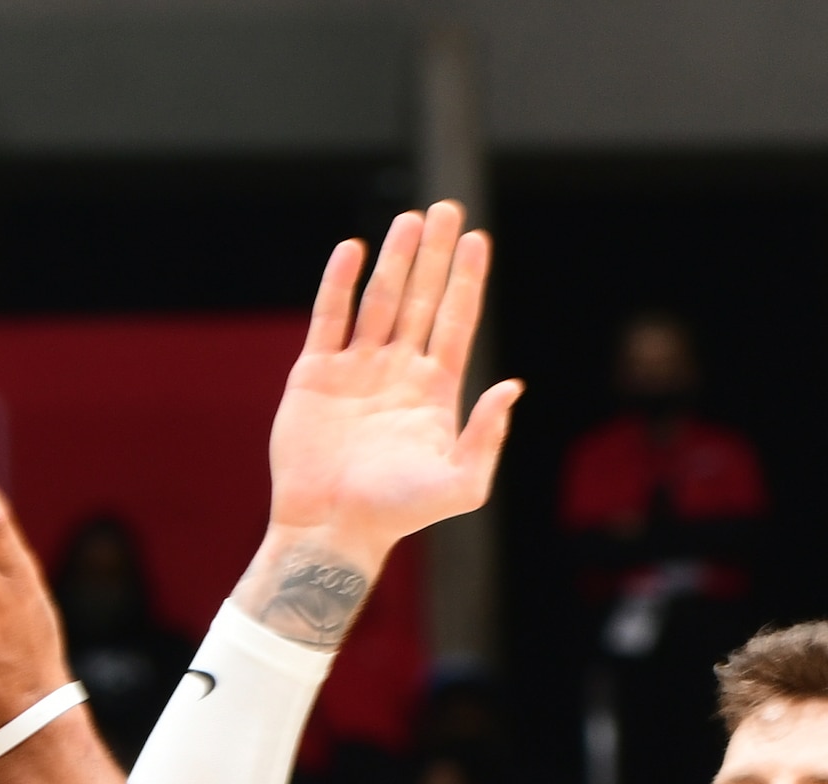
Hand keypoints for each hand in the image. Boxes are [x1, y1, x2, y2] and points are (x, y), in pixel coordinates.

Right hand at [264, 205, 517, 553]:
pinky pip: (331, 318)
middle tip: (447, 210)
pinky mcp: (316, 374)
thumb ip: (487, 437)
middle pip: (423, 299)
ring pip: (380, 300)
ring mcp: (356, 370)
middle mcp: (398, 372)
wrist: (333, 529)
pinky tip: (354, 250)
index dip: (467, 281)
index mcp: (434, 392)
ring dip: (396, 259)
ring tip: (410, 218)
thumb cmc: (399, 515)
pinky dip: (340, 284)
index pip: (457, 322)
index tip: (478, 240)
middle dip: (435, 255)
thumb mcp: (462, 484)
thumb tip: (511, 386)